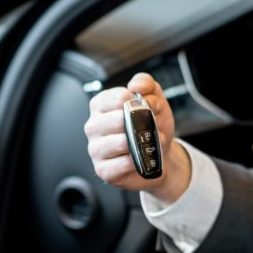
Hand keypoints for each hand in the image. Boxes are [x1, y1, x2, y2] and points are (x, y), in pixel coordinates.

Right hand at [84, 72, 189, 201]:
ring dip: (141, 143)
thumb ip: (146, 84)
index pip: (118, 97)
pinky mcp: (102, 169)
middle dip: (142, 124)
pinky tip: (140, 158)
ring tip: (149, 143)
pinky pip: (120, 164)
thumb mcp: (154, 100)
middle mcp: (93, 126)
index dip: (139, 102)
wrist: (158, 155)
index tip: (146, 108)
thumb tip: (136, 85)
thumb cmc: (151, 127)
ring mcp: (95, 148)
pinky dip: (136, 161)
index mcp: (101, 106)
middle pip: (117, 119)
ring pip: (119, 142)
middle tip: (150, 127)